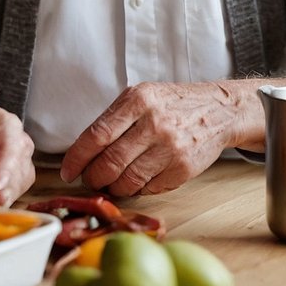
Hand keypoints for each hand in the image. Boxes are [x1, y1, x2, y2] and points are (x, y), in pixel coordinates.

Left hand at [60, 80, 254, 195]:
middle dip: (93, 177)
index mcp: (137, 100)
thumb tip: (82, 152)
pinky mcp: (183, 169)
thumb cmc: (171, 104)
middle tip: (89, 179)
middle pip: (109, 162)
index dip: (77, 158)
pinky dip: (136, 189)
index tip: (67, 170)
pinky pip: (148, 188)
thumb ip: (113, 119)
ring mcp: (170, 148)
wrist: (218, 111)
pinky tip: (135, 181)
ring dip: (112, 187)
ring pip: (127, 180)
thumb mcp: (141, 96)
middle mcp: (154, 123)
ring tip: (110, 183)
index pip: (97, 135)